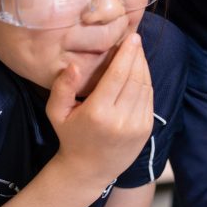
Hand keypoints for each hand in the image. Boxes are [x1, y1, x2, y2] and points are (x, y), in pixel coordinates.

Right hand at [46, 33, 153, 185]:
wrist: (90, 169)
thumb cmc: (71, 136)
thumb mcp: (56, 113)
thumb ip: (62, 88)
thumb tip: (74, 65)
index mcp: (98, 113)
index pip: (117, 76)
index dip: (127, 54)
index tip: (132, 37)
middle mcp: (121, 119)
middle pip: (135, 78)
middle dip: (137, 56)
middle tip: (135, 39)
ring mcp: (137, 125)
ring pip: (146, 86)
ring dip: (143, 66)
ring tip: (138, 52)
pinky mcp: (147, 128)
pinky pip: (150, 98)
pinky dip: (147, 81)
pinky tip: (140, 71)